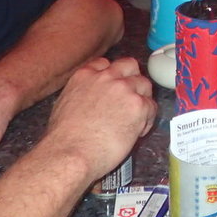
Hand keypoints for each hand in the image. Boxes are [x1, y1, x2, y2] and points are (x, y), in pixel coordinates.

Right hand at [44, 57, 156, 179]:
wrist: (71, 153)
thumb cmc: (64, 138)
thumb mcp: (64, 104)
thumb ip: (81, 93)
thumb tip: (91, 98)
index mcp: (85, 75)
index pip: (106, 63)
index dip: (113, 75)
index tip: (115, 86)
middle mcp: (106, 77)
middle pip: (130, 66)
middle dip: (133, 79)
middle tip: (131, 98)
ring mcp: (124, 89)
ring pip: (144, 84)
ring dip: (142, 99)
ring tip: (136, 118)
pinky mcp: (138, 105)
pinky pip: (152, 107)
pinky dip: (147, 119)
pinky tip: (137, 132)